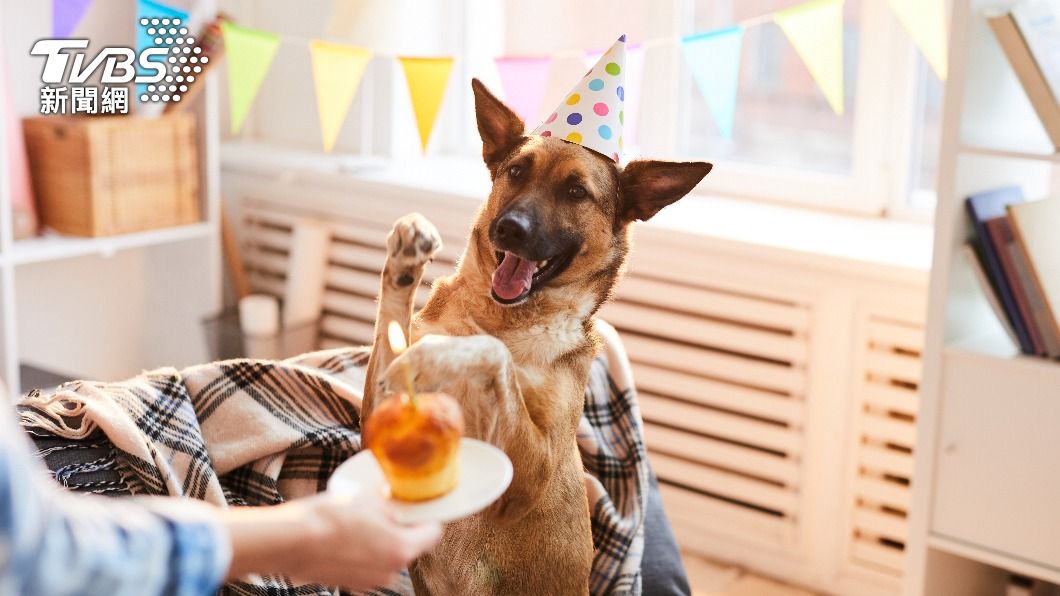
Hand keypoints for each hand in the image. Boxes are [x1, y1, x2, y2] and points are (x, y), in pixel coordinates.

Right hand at [222, 489, 440, 589]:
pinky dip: (363, 552)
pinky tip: (346, 536)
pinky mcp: (351, 584)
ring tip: (361, 522)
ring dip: (380, 540)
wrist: (290, 541)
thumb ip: (391, 508)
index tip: (421, 506)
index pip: (433, 533)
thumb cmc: (329, 518)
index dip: (429, 516)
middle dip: (401, 528)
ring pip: (387, 556)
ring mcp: (370, 581)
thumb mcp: (368, 501)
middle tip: (388, 509)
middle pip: (409, 546)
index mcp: (402, 550)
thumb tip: (396, 509)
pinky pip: (368, 564)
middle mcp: (391, 571)